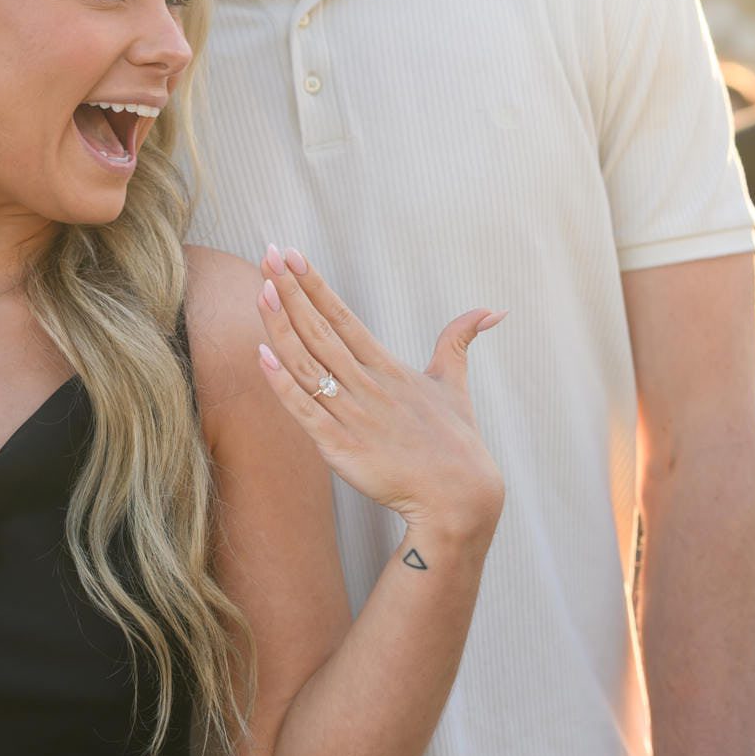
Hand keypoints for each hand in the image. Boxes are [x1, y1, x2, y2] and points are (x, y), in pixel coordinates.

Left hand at [255, 245, 504, 533]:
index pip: (343, 316)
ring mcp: (352, 416)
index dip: (315, 285)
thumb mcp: (454, 383)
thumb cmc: (456, 443)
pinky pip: (305, 411)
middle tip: (266, 255)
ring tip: (261, 291)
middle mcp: (367, 385)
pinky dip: (282, 384)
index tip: (291, 255)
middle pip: (320, 330)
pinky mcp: (341, 448)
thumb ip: (459, 340)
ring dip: (281, 327)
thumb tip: (493, 310)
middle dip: (291, 292)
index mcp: (388, 368)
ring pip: (307, 364)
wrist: (459, 500)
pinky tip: (261, 355)